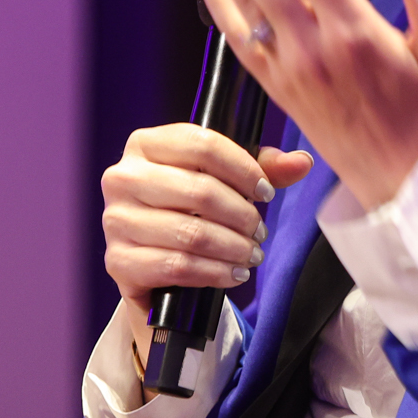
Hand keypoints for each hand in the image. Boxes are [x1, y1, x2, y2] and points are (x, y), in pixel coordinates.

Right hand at [101, 124, 313, 315]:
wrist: (152, 261)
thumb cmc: (188, 209)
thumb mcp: (223, 181)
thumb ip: (262, 167)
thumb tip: (302, 162)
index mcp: (145, 144)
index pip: (202, 144)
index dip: (244, 169)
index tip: (267, 193)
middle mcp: (122, 177)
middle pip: (200, 191)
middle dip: (242, 215)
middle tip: (260, 232)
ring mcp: (115, 220)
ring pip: (191, 233)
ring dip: (233, 247)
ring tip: (253, 254)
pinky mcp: (118, 261)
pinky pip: (177, 266)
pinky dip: (215, 272)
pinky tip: (234, 273)